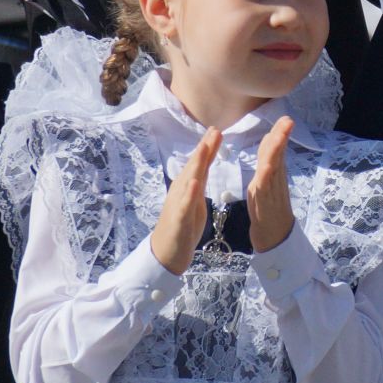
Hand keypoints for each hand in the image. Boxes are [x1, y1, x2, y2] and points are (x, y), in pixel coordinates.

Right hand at [150, 127, 216, 274]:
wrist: (166, 252)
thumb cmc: (182, 226)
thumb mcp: (194, 200)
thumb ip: (199, 182)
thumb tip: (205, 164)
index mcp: (187, 187)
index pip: (199, 164)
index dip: (208, 147)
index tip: (217, 130)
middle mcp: (181, 191)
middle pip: (194, 167)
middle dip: (204, 148)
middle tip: (214, 130)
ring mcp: (178, 204)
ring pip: (188, 180)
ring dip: (196, 164)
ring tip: (205, 147)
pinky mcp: (178, 219)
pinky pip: (185, 205)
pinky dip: (189, 193)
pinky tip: (195, 182)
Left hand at [246, 117, 296, 253]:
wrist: (275, 241)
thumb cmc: (269, 213)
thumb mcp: (266, 186)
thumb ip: (267, 167)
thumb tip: (269, 148)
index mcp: (273, 176)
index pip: (276, 151)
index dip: (280, 135)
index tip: (285, 118)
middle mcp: (274, 182)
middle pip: (278, 156)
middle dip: (282, 137)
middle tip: (288, 119)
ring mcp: (271, 193)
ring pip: (273, 168)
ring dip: (276, 151)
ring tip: (279, 136)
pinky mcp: (264, 205)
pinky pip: (264, 189)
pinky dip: (265, 176)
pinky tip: (266, 167)